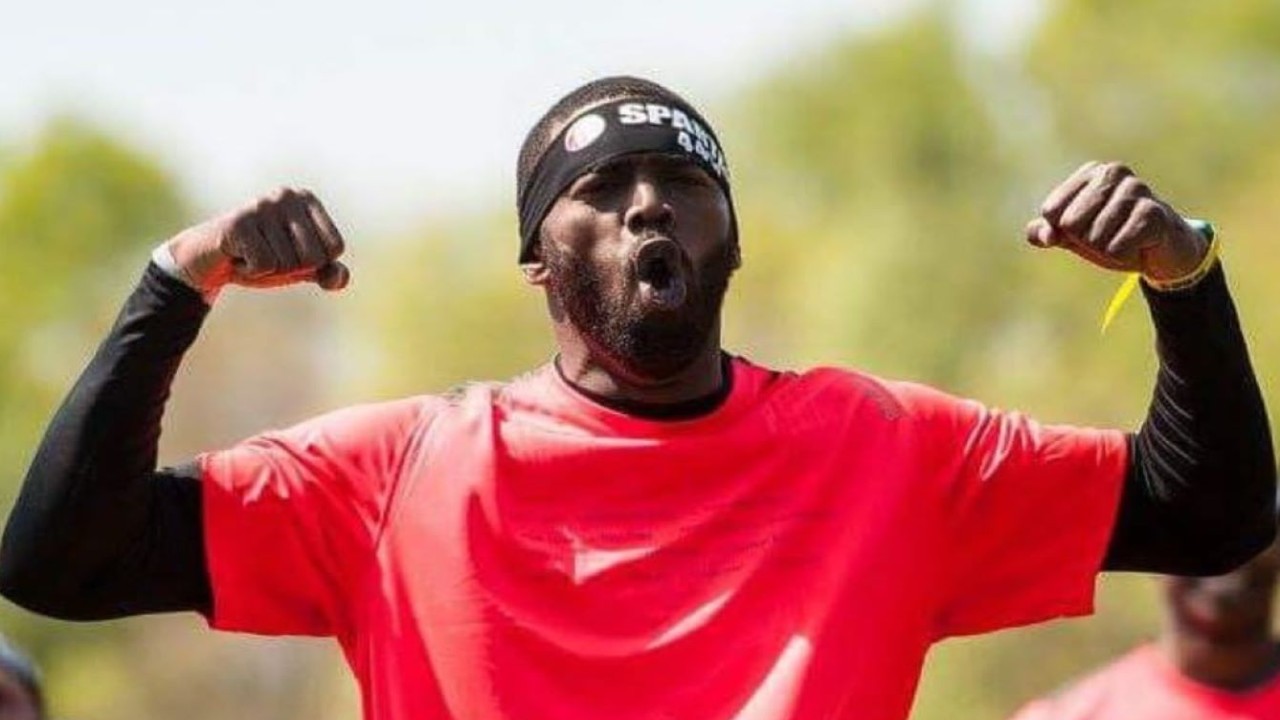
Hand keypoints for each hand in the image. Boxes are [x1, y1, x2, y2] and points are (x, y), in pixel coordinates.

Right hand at [165, 187, 349, 294]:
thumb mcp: (299, 267)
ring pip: (288, 264)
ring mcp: (262, 206)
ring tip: (249, 253)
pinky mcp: (239, 223)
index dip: (314, 263)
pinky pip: (264, 266)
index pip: (335, 248)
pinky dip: (250, 271)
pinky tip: (237, 256)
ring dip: (267, 270)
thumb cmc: (259, 258)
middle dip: (291, 268)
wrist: (208, 259)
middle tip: (266, 254)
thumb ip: (327, 273)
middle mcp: (287, 195)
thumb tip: (340, 277)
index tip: (289, 251)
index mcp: (307, 199)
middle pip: (314, 257)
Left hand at [1025, 161, 1207, 280]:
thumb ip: (1046, 232)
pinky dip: (1122, 255)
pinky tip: (1139, 245)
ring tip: (1125, 239)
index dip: (1062, 231)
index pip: (1051, 211)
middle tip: (1109, 235)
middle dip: (1085, 241)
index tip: (1085, 230)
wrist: (1163, 250)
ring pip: (1093, 238)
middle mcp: (1113, 172)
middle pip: (1070, 224)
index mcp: (1090, 172)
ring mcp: (1136, 189)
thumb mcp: (1074, 235)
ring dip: (1107, 249)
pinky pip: (1116, 247)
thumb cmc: (1113, 236)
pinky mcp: (1153, 212)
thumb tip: (1041, 235)